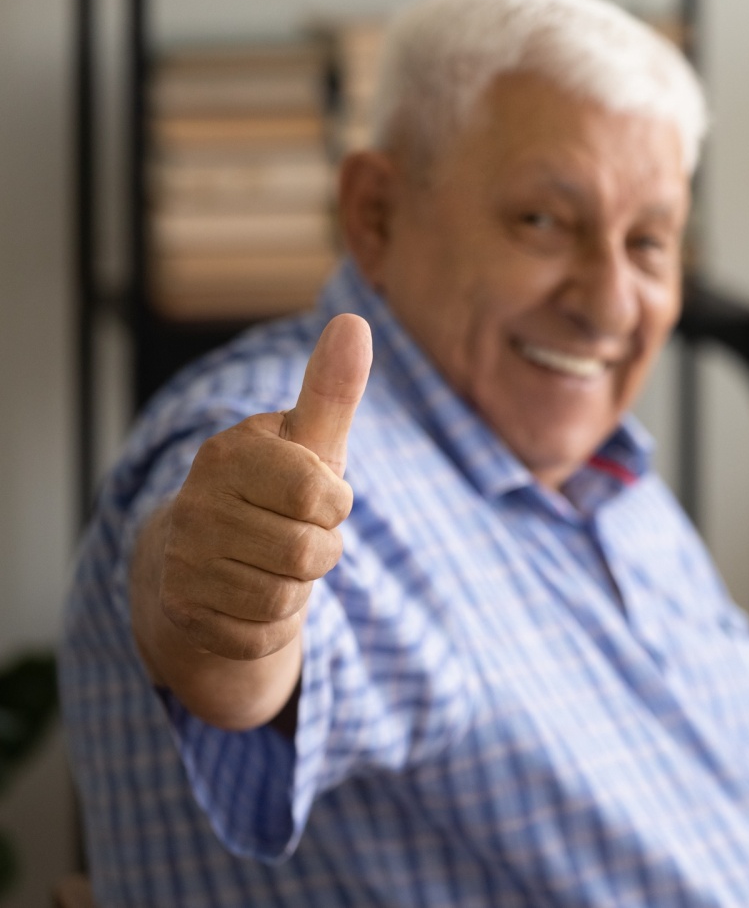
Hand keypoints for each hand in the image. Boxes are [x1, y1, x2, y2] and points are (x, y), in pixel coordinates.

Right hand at [132, 314, 371, 729]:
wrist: (206, 557)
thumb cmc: (276, 489)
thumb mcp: (307, 442)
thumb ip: (332, 390)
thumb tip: (355, 322)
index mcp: (227, 456)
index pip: (319, 494)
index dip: (334, 503)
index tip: (318, 497)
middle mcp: (194, 507)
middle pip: (308, 553)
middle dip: (321, 551)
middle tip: (295, 534)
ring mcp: (182, 564)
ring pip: (286, 599)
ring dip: (298, 588)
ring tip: (274, 564)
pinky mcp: (184, 617)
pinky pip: (263, 636)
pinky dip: (273, 624)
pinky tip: (252, 596)